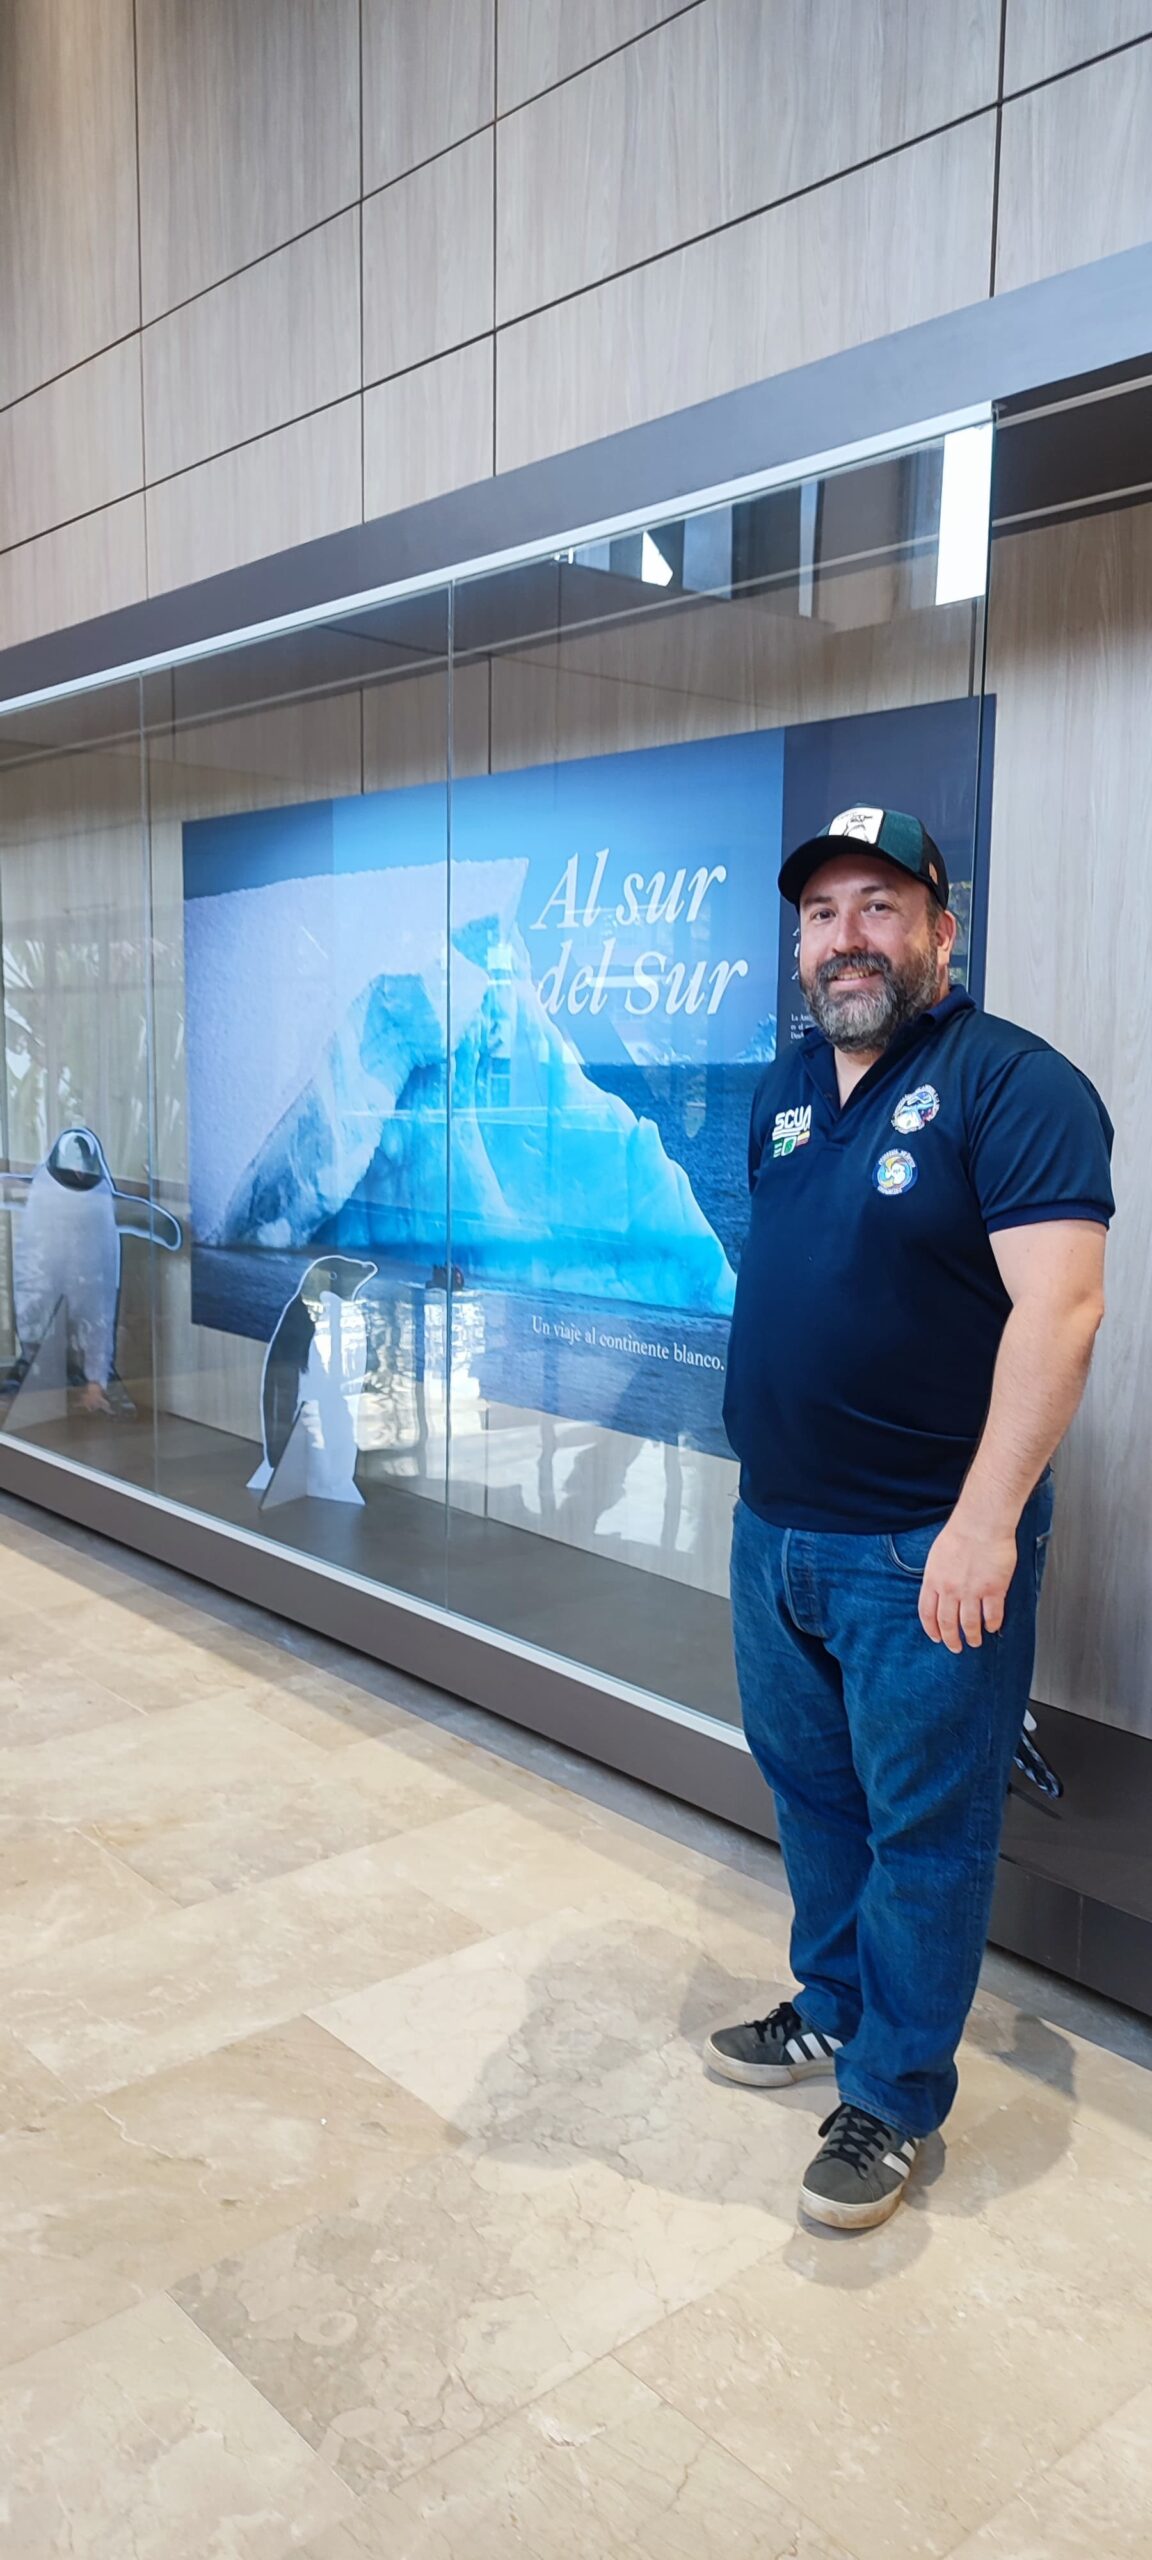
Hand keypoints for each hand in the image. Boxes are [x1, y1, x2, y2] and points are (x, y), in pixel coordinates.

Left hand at [919, 1513, 1019, 1651]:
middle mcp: (950, 1590)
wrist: (981, 1523)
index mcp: (933, 1580)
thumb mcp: (936, 1555)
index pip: (927, 1613)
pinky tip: (992, 1627)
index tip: (936, 1637)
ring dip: (972, 1636)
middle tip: (955, 1647)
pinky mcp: (993, 1590)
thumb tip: (938, 1590)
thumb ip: (937, 1576)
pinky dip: (992, 1624)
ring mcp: (972, 1592)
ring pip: (969, 1624)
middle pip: (947, 1623)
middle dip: (951, 1639)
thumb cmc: (960, 1532)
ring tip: (975, 1641)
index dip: (932, 1629)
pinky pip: (992, 1615)